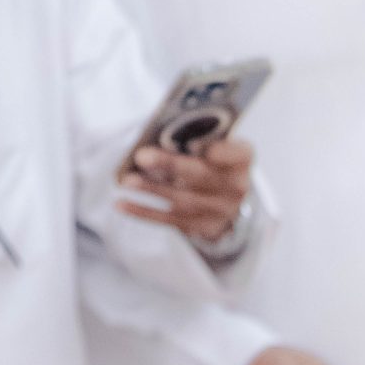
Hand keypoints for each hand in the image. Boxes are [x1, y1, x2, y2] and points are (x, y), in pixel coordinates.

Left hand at [117, 136, 254, 242]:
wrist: (226, 198)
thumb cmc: (213, 161)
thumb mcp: (214, 144)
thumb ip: (196, 137)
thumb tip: (157, 137)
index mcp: (242, 160)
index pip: (238, 154)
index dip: (220, 151)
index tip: (196, 144)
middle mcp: (236, 187)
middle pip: (200, 176)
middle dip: (170, 165)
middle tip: (142, 156)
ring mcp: (220, 211)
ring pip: (182, 200)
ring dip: (152, 189)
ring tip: (127, 180)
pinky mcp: (202, 228)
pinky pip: (170, 220)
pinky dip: (144, 212)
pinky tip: (122, 203)